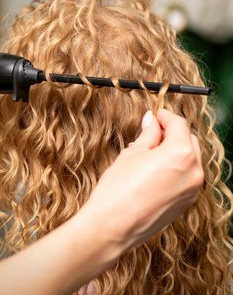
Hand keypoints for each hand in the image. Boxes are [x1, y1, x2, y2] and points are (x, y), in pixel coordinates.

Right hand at [84, 109, 203, 251]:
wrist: (113, 227)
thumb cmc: (118, 189)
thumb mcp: (132, 153)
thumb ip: (149, 134)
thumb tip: (152, 120)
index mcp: (181, 153)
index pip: (179, 124)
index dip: (165, 116)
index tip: (156, 115)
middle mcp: (194, 170)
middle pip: (189, 140)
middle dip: (173, 132)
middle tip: (153, 132)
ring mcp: (193, 189)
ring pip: (190, 158)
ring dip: (176, 149)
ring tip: (152, 152)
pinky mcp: (187, 202)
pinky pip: (187, 175)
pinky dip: (177, 167)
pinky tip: (157, 169)